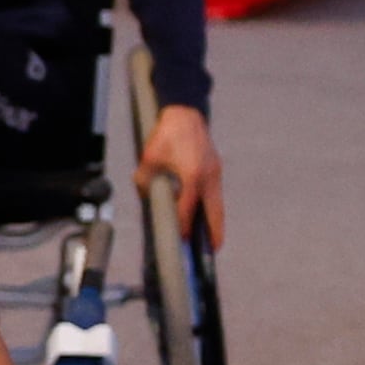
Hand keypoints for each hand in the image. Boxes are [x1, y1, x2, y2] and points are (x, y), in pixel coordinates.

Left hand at [138, 105, 224, 249]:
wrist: (185, 113)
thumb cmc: (166, 134)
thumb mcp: (149, 157)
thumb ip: (146, 179)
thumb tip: (147, 197)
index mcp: (192, 174)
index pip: (187, 207)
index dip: (184, 225)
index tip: (181, 241)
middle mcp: (208, 176)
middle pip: (214, 211)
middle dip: (213, 231)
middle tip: (212, 251)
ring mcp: (214, 172)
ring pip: (218, 204)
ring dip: (215, 222)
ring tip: (213, 241)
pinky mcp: (215, 169)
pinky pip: (215, 195)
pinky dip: (212, 208)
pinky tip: (206, 218)